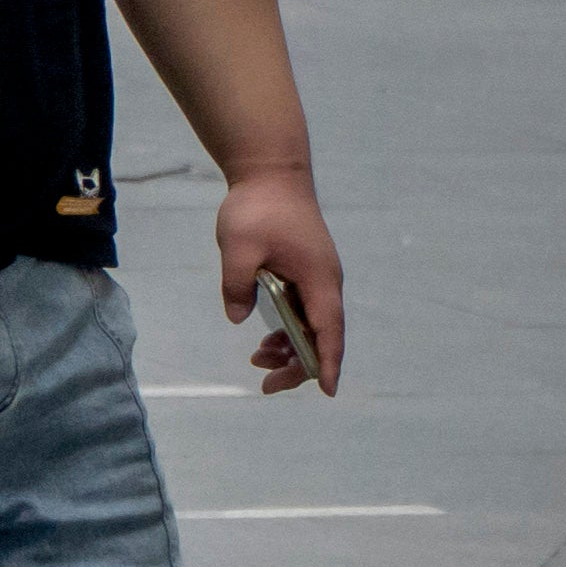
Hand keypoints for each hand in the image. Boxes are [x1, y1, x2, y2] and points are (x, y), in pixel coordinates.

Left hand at [215, 175, 347, 395]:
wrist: (272, 175)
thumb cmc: (258, 209)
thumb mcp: (238, 247)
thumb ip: (237, 285)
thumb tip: (238, 319)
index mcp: (319, 280)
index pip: (329, 331)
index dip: (328, 363)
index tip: (328, 391)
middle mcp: (325, 283)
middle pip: (322, 336)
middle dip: (300, 365)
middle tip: (266, 384)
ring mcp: (317, 279)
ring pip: (312, 326)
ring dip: (290, 348)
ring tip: (257, 359)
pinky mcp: (306, 273)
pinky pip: (302, 311)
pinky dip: (287, 329)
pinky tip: (264, 340)